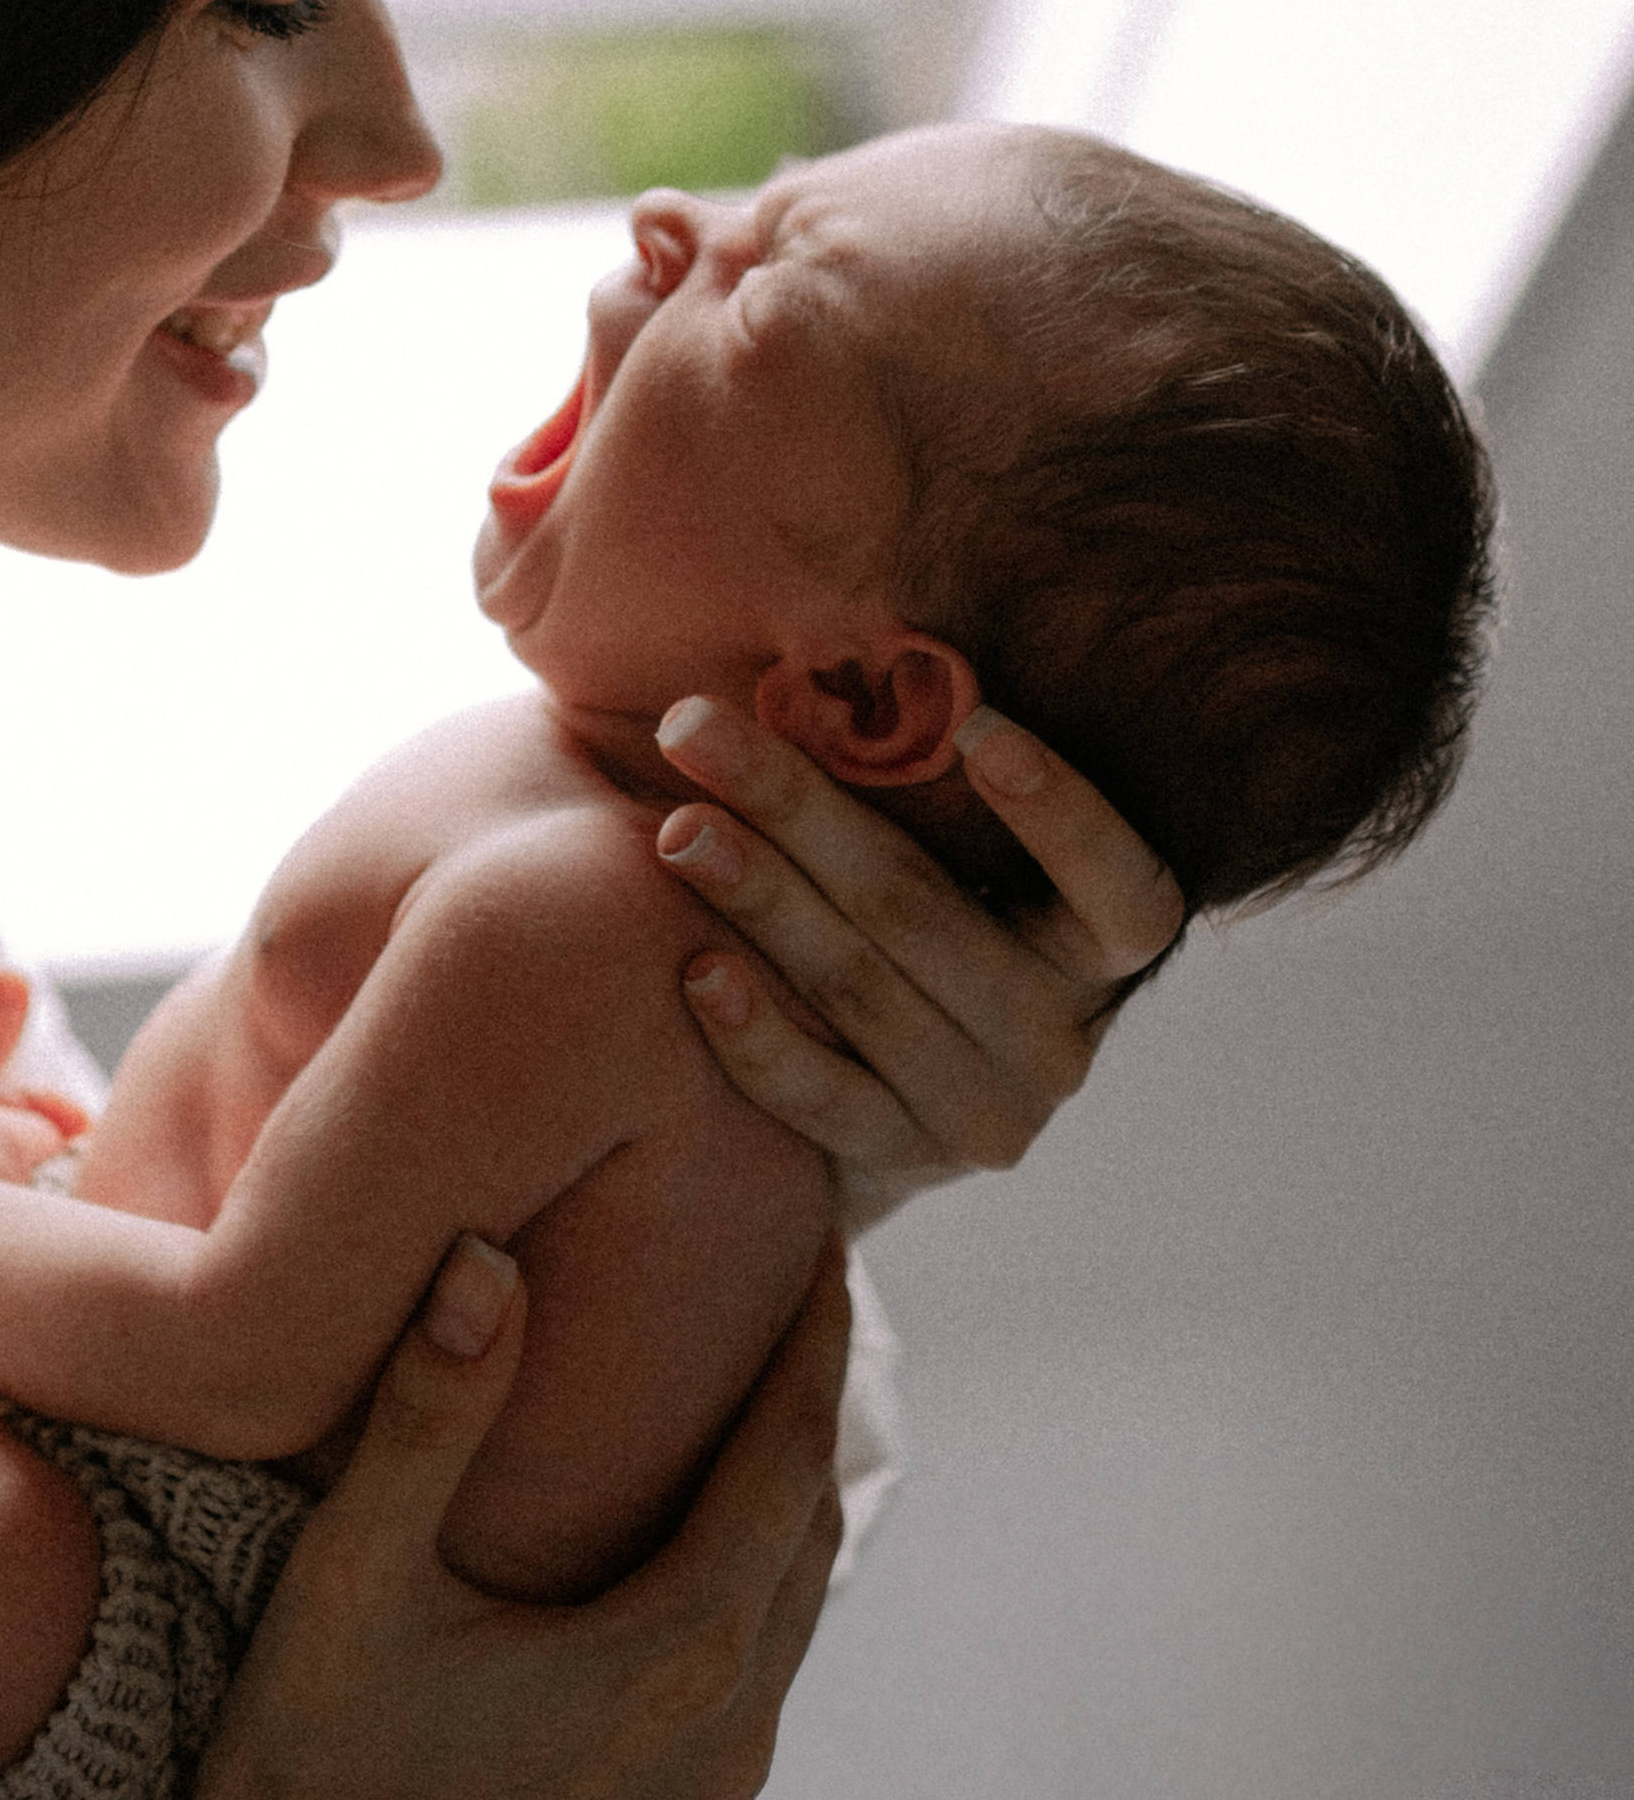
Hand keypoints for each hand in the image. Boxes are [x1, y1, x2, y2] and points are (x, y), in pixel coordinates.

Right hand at [98, 1233, 849, 1799]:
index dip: (816, 1346)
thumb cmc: (303, 1778)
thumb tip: (487, 1253)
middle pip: (806, 1538)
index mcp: (676, 1663)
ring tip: (749, 1415)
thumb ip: (432, 1408)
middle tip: (800, 1301)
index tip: (830, 1250)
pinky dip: (739, 1616)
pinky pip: (742, 1711)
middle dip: (808, 1412)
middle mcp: (723, 1749)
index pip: (790, 1462)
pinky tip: (685, 1574)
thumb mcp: (356, 1575)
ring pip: (780, 1630)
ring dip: (776, 1515)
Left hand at [652, 696, 1185, 1230]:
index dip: (1062, 814)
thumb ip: (934, 786)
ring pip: (862, 991)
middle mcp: (1060, 1039)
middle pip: (926, 911)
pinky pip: (823, 1097)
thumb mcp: (959, 856)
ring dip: (762, 900)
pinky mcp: (902, 1161)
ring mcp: (985, 1113)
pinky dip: (757, 1036)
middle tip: (695, 728)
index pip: (1122, 890)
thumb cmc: (921, 912)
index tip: (979, 725)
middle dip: (800, 809)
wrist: (890, 1089)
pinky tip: (697, 970)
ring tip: (677, 831)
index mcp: (1097, 949)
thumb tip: (841, 638)